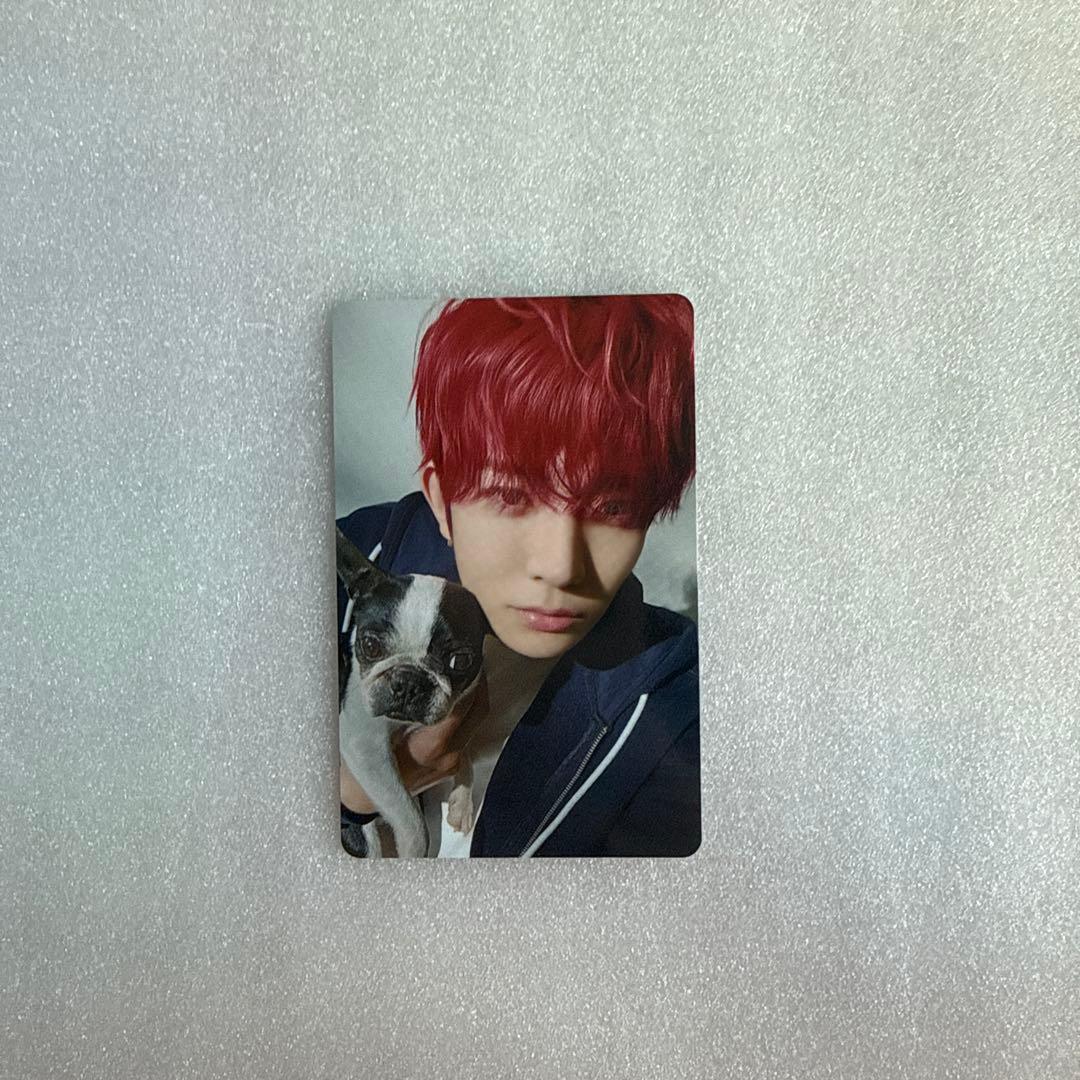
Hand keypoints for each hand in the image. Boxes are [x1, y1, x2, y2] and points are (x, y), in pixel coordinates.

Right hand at [339, 671, 489, 814]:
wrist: (360, 796)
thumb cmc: (364, 759)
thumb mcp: (377, 725)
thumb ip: (401, 700)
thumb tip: (415, 668)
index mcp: (433, 744)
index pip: (465, 703)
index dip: (470, 678)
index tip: (468, 657)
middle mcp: (449, 754)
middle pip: (478, 712)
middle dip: (479, 683)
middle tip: (472, 659)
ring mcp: (452, 763)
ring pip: (474, 724)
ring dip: (472, 699)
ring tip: (462, 674)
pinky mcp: (451, 767)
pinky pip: (464, 735)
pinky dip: (463, 716)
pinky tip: (451, 700)